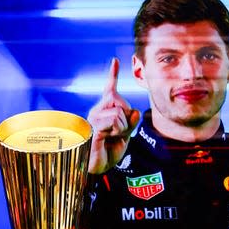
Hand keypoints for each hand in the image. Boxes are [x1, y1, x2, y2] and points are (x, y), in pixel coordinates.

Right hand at [87, 58, 140, 173]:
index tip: (115, 60)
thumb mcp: (125, 135)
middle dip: (127, 118)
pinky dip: (118, 130)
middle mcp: (96, 111)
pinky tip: (108, 137)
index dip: (113, 75)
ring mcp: (93, 118)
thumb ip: (132, 122)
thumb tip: (135, 111)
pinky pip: (114, 120)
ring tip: (113, 138)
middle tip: (119, 133)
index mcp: (103, 111)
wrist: (97, 168)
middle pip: (120, 101)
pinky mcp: (93, 127)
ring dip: (123, 127)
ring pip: (119, 111)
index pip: (110, 90)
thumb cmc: (108, 152)